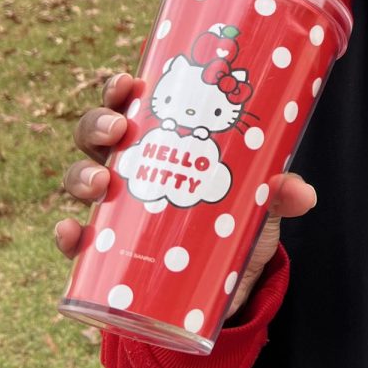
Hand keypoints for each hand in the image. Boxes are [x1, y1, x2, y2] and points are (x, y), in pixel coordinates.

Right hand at [58, 73, 316, 319]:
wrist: (229, 286)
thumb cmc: (238, 223)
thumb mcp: (261, 205)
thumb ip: (280, 193)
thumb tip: (300, 192)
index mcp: (162, 142)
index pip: (131, 104)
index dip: (120, 88)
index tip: (129, 82)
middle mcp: (132, 168)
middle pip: (96, 134)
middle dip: (97, 124)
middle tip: (117, 130)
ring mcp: (116, 209)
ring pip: (80, 178)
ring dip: (80, 175)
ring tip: (99, 185)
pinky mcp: (109, 252)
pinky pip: (77, 241)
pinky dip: (68, 236)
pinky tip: (71, 233)